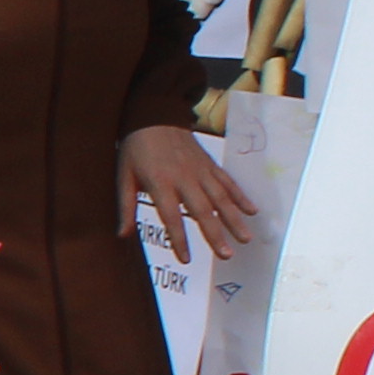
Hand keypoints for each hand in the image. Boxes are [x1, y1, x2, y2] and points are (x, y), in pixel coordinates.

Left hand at [124, 123, 257, 260]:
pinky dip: (241, 196)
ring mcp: (200, 171)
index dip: (179, 239)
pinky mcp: (210, 164)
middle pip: (202, 210)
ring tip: (246, 239)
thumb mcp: (123, 176)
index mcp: (160, 183)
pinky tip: (252, 211)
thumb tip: (122, 235)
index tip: (186, 260)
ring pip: (221, 197)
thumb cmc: (135, 148)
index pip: (171, 217)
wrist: (155, 115)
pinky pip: (228, 182)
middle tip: (227, 256)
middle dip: (216, 234)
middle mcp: (184, 178)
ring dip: (234, 219)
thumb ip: (125, 207)